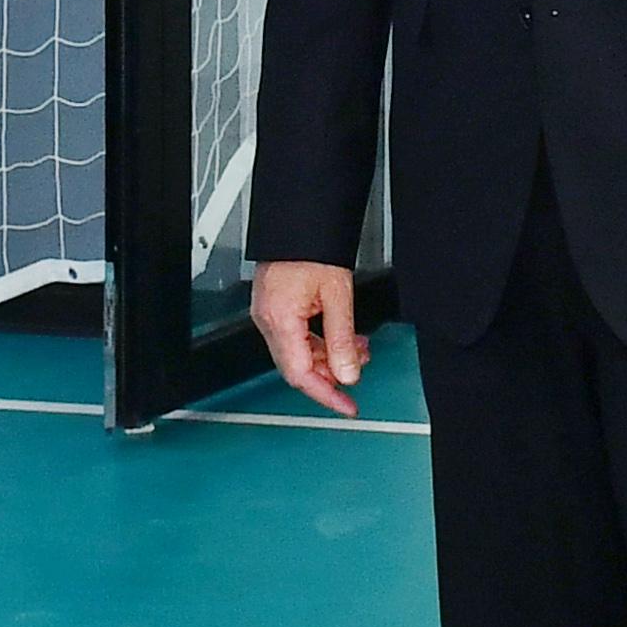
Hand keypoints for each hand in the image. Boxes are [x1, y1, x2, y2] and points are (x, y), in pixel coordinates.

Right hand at [253, 259, 370, 414]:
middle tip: (357, 371)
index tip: (347, 406)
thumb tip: (348, 374)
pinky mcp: (274, 307)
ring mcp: (268, 314)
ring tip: (357, 348)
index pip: (301, 374)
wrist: (298, 220)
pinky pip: (296, 336)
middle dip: (331, 373)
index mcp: (280, 320)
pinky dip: (320, 341)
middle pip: (298, 366)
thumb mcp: (338, 296)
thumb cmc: (312, 247)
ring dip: (329, 356)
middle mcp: (268, 320)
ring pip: (299, 352)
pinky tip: (341, 336)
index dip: (326, 395)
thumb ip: (342, 339)